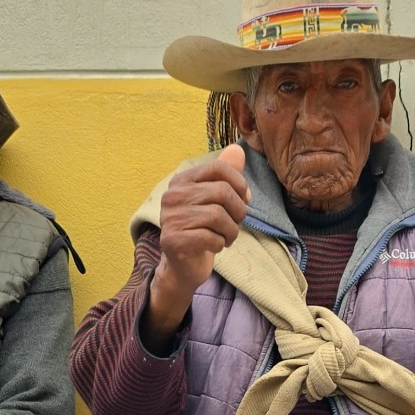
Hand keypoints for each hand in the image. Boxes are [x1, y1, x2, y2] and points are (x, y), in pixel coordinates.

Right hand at [143, 144, 251, 348]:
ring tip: (227, 237)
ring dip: (231, 231)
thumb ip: (225, 174)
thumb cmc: (202, 228)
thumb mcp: (215, 199)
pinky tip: (215, 246)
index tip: (244, 200)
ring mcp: (170, 218)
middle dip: (238, 211)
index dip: (239, 183)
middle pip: (222, 192)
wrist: (184, 265)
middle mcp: (172, 196)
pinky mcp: (173, 240)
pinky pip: (210, 237)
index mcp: (182, 181)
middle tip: (235, 224)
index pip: (218, 168)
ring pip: (218, 216)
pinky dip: (220, 244)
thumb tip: (238, 149)